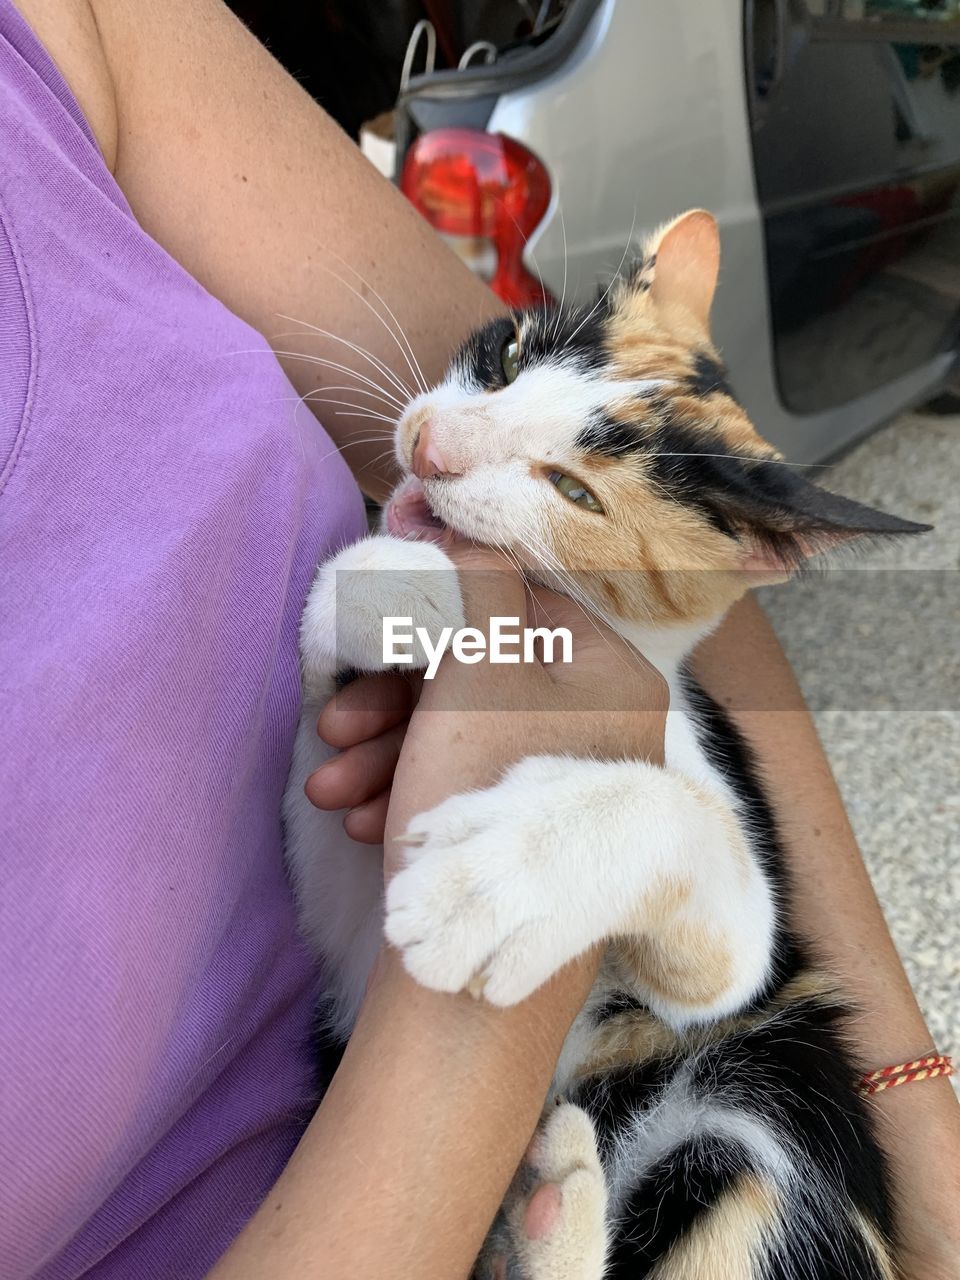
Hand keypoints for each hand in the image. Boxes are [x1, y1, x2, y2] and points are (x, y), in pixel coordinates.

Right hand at [307, 538, 668, 857]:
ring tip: (327, 789)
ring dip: (384, 752)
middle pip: (481, 675)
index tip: (382, 606)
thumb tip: (470, 536)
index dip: (445, 598)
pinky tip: (362, 819)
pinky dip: (410, 791)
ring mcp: (563, 777)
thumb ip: (476, 587)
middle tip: (333, 724)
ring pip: (461, 734)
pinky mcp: (528, 825)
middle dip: (391, 700)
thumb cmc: (487, 790)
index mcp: (609, 674)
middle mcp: (598, 722)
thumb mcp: (479, 669)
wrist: (482, 963)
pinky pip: (466, 783)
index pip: (523, 603)